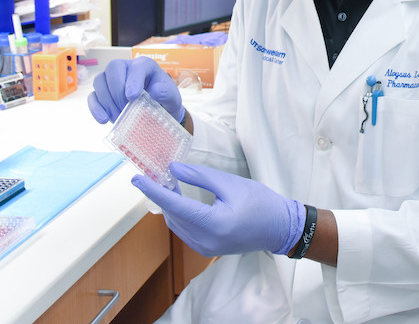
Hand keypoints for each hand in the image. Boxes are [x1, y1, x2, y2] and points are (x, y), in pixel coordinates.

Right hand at [87, 56, 183, 123]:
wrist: (158, 110)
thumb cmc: (164, 100)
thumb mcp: (172, 98)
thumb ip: (166, 93)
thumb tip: (154, 91)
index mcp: (144, 65)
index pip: (136, 67)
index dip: (133, 80)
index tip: (133, 97)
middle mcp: (126, 67)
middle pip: (113, 69)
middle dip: (117, 91)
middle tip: (126, 110)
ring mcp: (111, 79)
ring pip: (99, 81)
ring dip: (107, 101)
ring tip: (118, 118)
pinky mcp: (102, 92)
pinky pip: (92, 96)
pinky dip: (96, 108)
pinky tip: (103, 120)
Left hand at [132, 162, 304, 256]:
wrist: (280, 228)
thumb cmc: (261, 203)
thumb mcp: (232, 184)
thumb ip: (201, 176)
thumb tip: (173, 170)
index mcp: (213, 224)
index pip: (175, 205)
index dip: (153, 191)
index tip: (137, 178)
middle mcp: (205, 241)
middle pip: (173, 215)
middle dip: (162, 195)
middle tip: (156, 173)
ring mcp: (205, 248)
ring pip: (176, 224)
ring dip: (169, 205)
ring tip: (168, 184)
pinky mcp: (206, 249)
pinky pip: (184, 230)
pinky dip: (179, 215)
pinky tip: (180, 200)